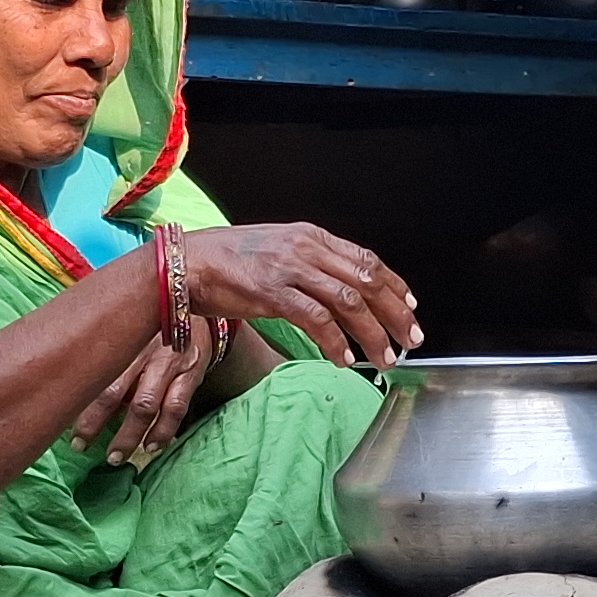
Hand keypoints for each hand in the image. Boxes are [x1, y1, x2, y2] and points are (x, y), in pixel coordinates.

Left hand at [71, 319, 223, 466]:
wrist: (197, 300)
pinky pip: (176, 408)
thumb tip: (72, 382)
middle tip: (80, 446)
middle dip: (95, 423)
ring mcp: (170, 363)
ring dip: (129, 435)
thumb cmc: (149, 320)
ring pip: (146, 405)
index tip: (60, 420)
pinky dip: (164, 431)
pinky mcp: (191, 374)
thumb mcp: (124, 324)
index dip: (76, 399)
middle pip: (115, 391)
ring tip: (116, 457)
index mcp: (122, 336)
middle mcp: (143, 349)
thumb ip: (104, 348)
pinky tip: (152, 447)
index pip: (94, 371)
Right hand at [175, 224, 421, 367]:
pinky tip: (343, 360)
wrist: (186, 263)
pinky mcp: (272, 292)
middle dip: (395, 313)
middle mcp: (306, 249)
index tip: (410, 306)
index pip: (366, 259)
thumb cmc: (228, 261)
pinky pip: (316, 320)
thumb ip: (310, 266)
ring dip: (372, 334)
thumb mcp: (278, 252)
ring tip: (384, 358)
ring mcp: (290, 269)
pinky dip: (335, 342)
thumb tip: (342, 292)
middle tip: (410, 338)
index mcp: (311, 237)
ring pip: (349, 302)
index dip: (394, 285)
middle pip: (366, 280)